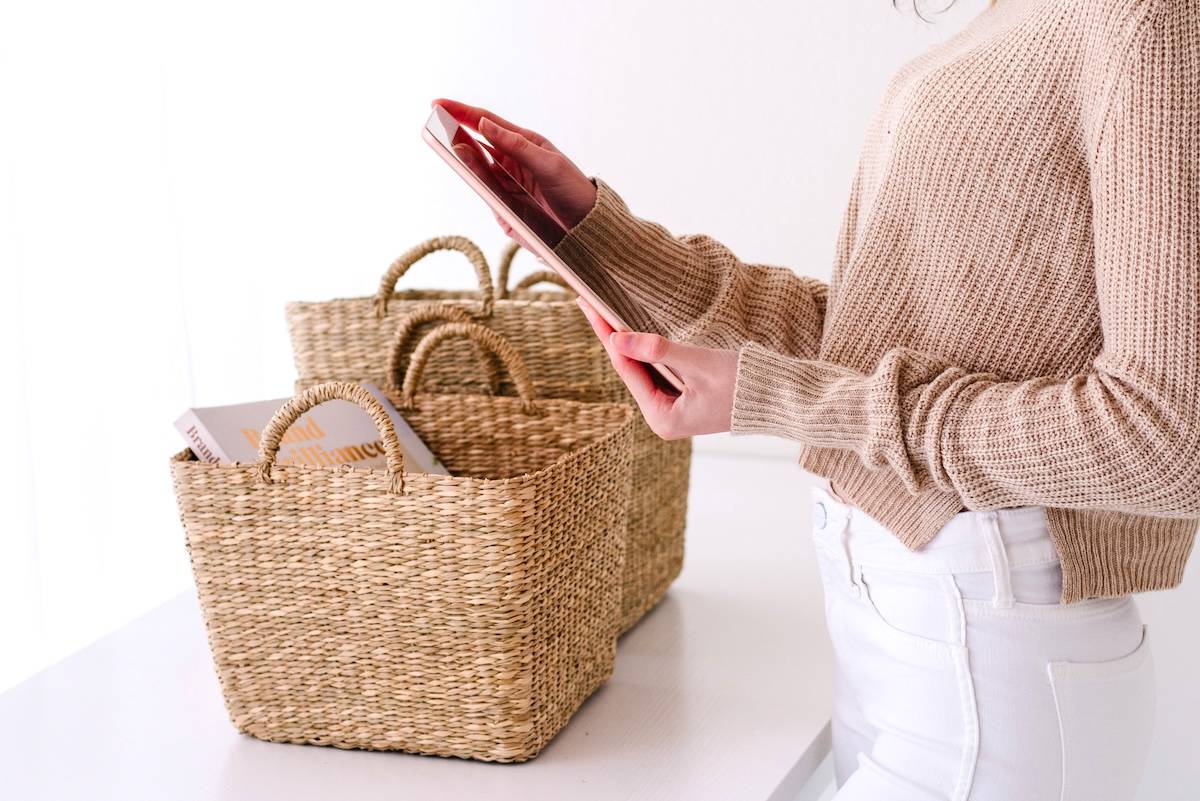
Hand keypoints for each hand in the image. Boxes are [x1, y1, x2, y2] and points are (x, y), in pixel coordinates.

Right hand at [432, 98, 597, 231]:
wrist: (588, 229)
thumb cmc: (573, 190)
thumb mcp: (549, 164)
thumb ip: (516, 146)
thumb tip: (484, 125)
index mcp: (523, 144)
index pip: (486, 123)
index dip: (461, 112)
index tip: (437, 104)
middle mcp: (511, 163)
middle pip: (475, 146)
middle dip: (454, 135)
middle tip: (435, 124)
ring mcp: (505, 186)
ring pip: (476, 170)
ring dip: (463, 159)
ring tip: (448, 146)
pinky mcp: (504, 209)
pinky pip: (484, 194)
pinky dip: (476, 184)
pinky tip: (468, 172)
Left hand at [577, 298, 737, 439]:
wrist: (782, 397)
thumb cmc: (744, 383)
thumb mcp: (699, 364)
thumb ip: (658, 350)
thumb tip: (617, 339)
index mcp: (663, 419)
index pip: (627, 370)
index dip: (607, 335)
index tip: (589, 308)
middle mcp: (663, 419)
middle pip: (630, 371)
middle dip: (612, 337)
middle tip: (587, 304)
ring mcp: (673, 410)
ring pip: (641, 370)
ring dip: (626, 342)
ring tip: (601, 313)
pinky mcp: (683, 400)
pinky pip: (657, 371)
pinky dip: (645, 350)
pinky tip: (629, 331)